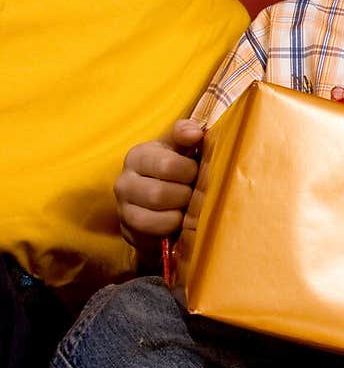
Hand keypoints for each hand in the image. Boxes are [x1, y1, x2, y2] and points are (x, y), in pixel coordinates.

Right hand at [114, 118, 204, 259]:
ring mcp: (123, 209)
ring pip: (154, 218)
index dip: (189, 171)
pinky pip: (151, 236)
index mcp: (137, 156)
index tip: (195, 172)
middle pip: (159, 194)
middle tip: (192, 193)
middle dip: (184, 196)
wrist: (160, 200)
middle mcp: (123, 182)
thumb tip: (195, 132)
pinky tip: (177, 223)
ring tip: (185, 208)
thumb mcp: (179, 147)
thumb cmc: (174, 169)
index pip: (167, 165)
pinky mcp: (128, 232)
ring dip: (178, 215)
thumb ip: (186, 134)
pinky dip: (170, 230)